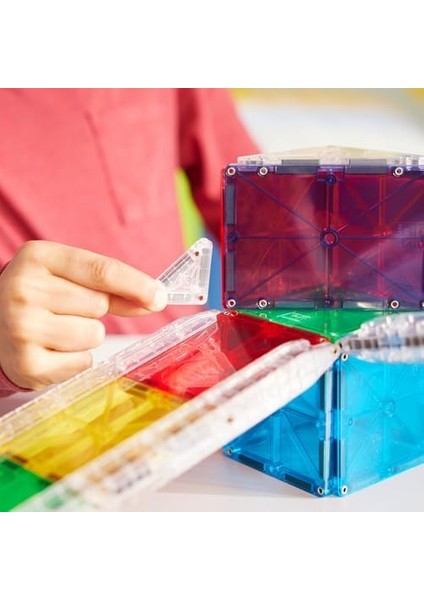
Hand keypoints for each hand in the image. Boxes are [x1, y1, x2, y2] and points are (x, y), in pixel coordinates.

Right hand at [0, 241, 167, 389]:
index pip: (101, 270)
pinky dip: (74, 360)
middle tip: (63, 310)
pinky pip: (82, 363)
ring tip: (54, 330)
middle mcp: (23, 289)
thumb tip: (155, 298)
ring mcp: (21, 328)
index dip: (136, 284)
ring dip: (84, 337)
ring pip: (93, 335)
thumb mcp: (65, 276)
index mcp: (38, 257)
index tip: (160, 296)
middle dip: (93, 310)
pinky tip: (49, 350)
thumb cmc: (38, 297)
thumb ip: (109, 286)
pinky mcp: (27, 364)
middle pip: (99, 305)